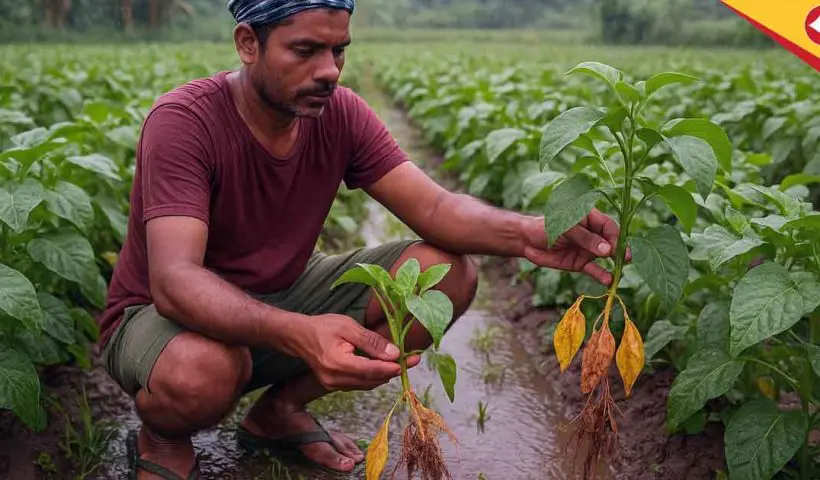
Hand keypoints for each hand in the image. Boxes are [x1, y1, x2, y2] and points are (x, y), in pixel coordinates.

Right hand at [293, 314, 419, 391]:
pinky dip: (373, 376)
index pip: (371, 370)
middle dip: (393, 370)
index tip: (410, 360)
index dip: (392, 367)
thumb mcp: (348, 327)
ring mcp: (333, 385)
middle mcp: (335, 380)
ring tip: (402, 362)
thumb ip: (371, 341)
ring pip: (367, 384)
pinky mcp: (334, 386)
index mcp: (338, 364)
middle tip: (412, 360)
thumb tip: (394, 354)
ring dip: (385, 374)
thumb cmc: (322, 327)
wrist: (298, 336)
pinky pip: (360, 384)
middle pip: (372, 380)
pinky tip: (383, 366)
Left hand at [521, 208, 629, 284]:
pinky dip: (601, 275)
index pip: (609, 226)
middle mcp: (594, 234)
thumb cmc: (547, 227)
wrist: (528, 241)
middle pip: (612, 242)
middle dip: (619, 251)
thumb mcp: (566, 229)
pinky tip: (608, 280)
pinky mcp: (581, 263)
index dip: (616, 236)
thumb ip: (585, 238)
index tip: (616, 247)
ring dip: (614, 265)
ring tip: (619, 272)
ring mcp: (589, 249)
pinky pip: (594, 270)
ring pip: (606, 257)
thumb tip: (607, 249)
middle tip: (625, 259)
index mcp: (591, 218)